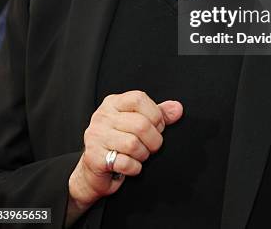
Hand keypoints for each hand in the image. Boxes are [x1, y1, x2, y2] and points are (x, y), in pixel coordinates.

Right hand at [67, 91, 182, 214]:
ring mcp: (96, 136)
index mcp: (113, 103)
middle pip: (140, 124)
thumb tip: (177, 108)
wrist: (93, 171)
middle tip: (152, 146)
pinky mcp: (94, 157)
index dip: (155, 114)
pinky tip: (130, 166)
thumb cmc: (118, 143)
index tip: (158, 126)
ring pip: (133, 144)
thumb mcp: (137, 123)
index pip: (139, 99)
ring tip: (140, 155)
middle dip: (154, 140)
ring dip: (143, 154)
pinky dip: (134, 168)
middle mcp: (102, 116)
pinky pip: (124, 163)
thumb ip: (158, 114)